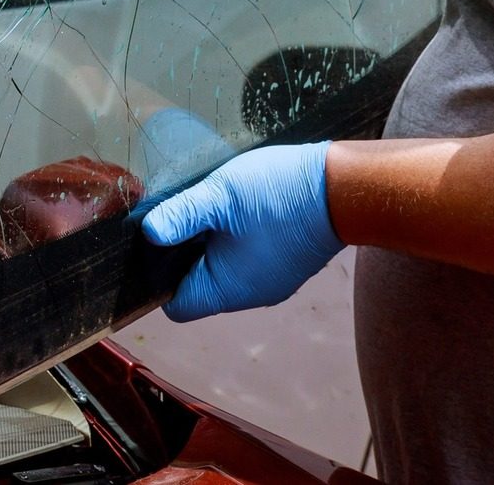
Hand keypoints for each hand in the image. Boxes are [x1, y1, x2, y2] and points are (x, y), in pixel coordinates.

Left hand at [141, 142, 341, 322]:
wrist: (344, 188)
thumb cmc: (281, 193)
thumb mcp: (220, 196)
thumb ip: (181, 215)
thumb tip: (149, 233)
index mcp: (228, 289)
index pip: (177, 304)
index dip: (157, 278)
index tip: (156, 243)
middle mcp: (249, 295)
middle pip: (196, 287)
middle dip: (182, 255)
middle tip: (180, 216)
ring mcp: (269, 281)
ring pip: (220, 271)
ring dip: (208, 244)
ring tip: (208, 209)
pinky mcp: (282, 265)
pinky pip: (244, 261)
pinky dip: (232, 241)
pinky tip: (235, 211)